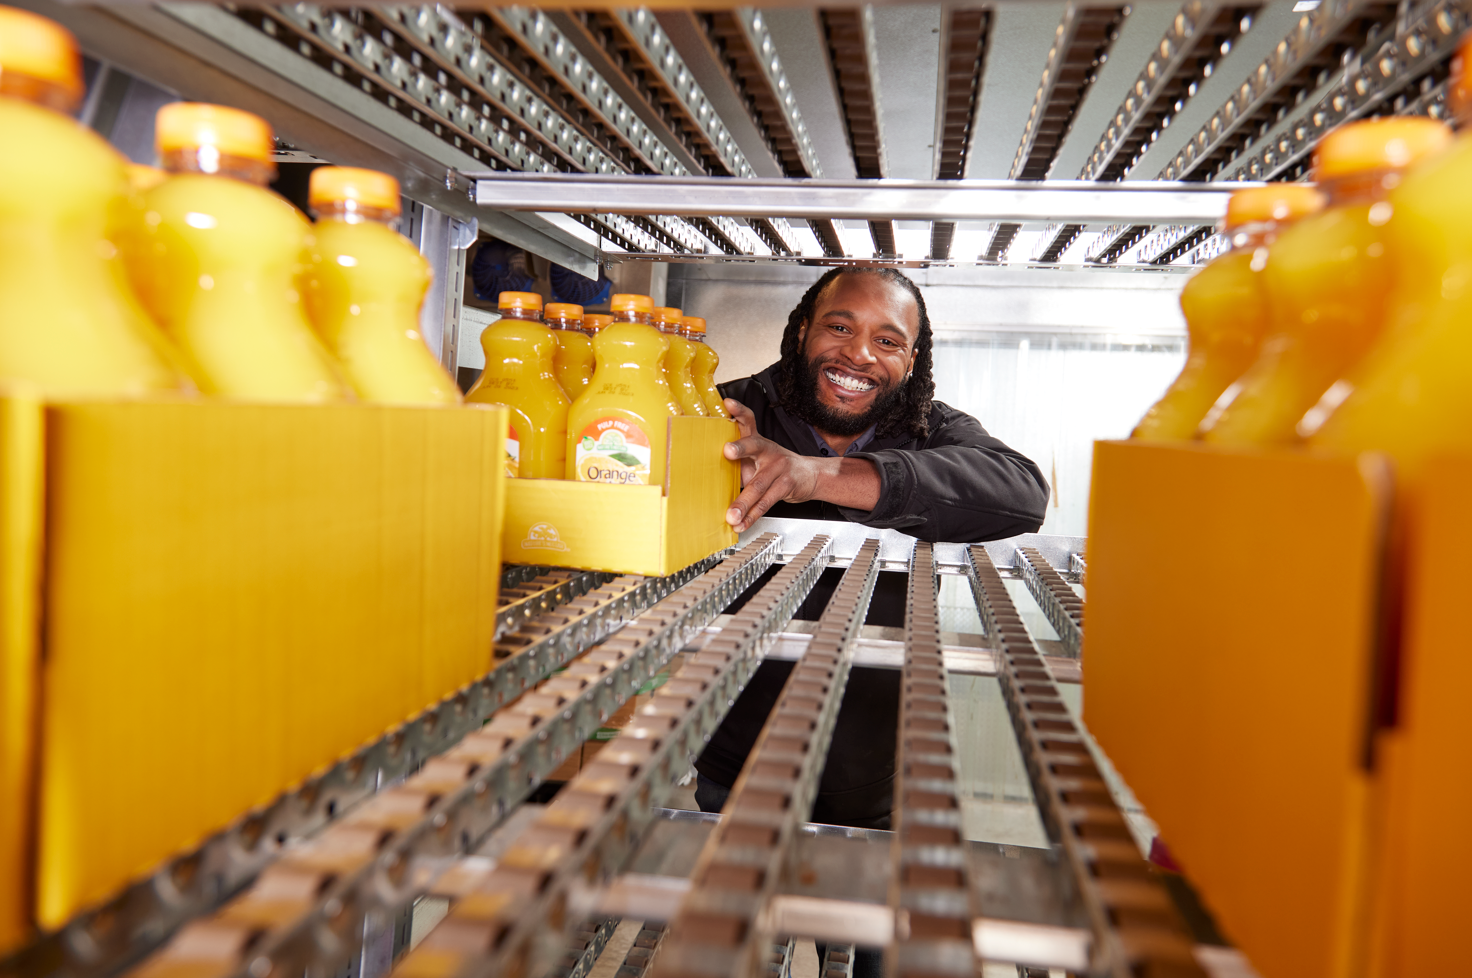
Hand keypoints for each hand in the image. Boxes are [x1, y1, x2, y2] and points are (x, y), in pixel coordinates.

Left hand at [722, 399, 821, 531]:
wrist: (809, 476)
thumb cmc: (774, 466)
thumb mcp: (756, 457)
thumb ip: (738, 460)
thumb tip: (706, 473)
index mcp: (757, 441)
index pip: (748, 420)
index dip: (738, 411)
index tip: (727, 404)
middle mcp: (768, 450)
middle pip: (754, 446)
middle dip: (740, 448)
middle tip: (727, 451)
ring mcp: (779, 467)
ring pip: (758, 485)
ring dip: (743, 503)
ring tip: (731, 515)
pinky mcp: (786, 485)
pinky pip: (766, 502)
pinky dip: (752, 515)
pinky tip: (742, 523)